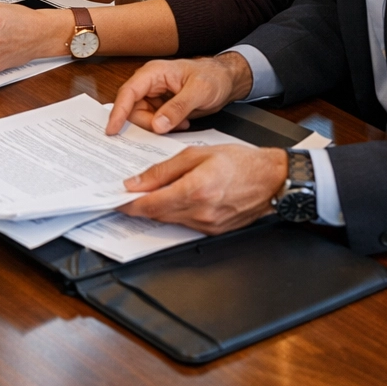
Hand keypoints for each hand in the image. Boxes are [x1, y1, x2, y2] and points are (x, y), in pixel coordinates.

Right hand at [106, 52, 255, 135]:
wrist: (227, 80)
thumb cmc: (213, 77)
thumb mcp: (198, 92)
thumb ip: (177, 108)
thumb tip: (157, 125)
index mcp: (152, 74)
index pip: (128, 93)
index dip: (118, 112)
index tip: (112, 130)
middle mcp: (149, 84)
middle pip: (133, 110)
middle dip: (147, 123)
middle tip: (168, 128)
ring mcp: (154, 96)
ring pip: (142, 118)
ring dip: (159, 126)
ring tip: (181, 123)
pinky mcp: (160, 107)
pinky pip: (153, 122)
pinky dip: (165, 127)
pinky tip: (182, 123)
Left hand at [119, 145, 286, 233]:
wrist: (273, 179)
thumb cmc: (239, 162)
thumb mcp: (196, 154)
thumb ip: (163, 170)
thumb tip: (136, 183)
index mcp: (195, 190)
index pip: (151, 204)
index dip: (128, 204)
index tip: (113, 199)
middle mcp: (201, 212)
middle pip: (157, 215)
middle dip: (137, 207)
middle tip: (122, 197)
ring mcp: (209, 225)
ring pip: (170, 221)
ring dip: (155, 210)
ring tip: (144, 196)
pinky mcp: (215, 230)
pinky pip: (185, 224)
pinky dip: (174, 214)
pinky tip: (170, 201)